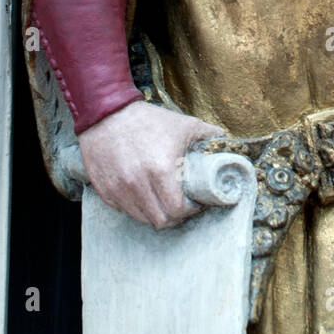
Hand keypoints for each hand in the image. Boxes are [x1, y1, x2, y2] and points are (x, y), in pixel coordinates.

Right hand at [78, 101, 223, 229]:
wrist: (107, 113)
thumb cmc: (148, 120)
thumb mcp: (183, 125)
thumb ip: (209, 136)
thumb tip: (229, 145)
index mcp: (160, 170)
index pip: (177, 210)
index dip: (190, 210)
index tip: (194, 203)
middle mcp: (137, 184)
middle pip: (161, 220)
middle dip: (175, 216)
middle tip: (180, 205)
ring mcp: (118, 189)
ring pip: (142, 218)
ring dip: (156, 212)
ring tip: (162, 199)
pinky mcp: (104, 191)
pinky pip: (125, 210)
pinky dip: (137, 207)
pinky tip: (144, 193)